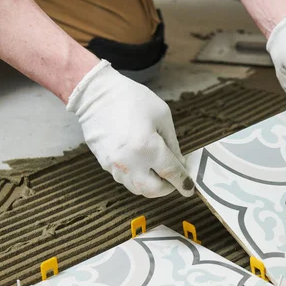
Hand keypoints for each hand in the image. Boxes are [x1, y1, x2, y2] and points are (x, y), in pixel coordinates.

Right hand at [67, 60, 193, 197]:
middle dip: (167, 188)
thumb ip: (172, 143)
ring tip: (158, 171)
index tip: (189, 188)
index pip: (171, 173)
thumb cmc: (131, 99)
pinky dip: (138, 178)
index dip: (183, 182)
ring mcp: (115, 166)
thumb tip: (179, 163)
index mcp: (147, 147)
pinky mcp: (105, 165)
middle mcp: (130, 162)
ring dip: (151, 185)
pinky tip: (142, 165)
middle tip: (174, 178)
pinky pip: (125, 180)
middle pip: (153, 190)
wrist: (95, 95)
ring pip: (138, 189)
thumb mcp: (162, 115)